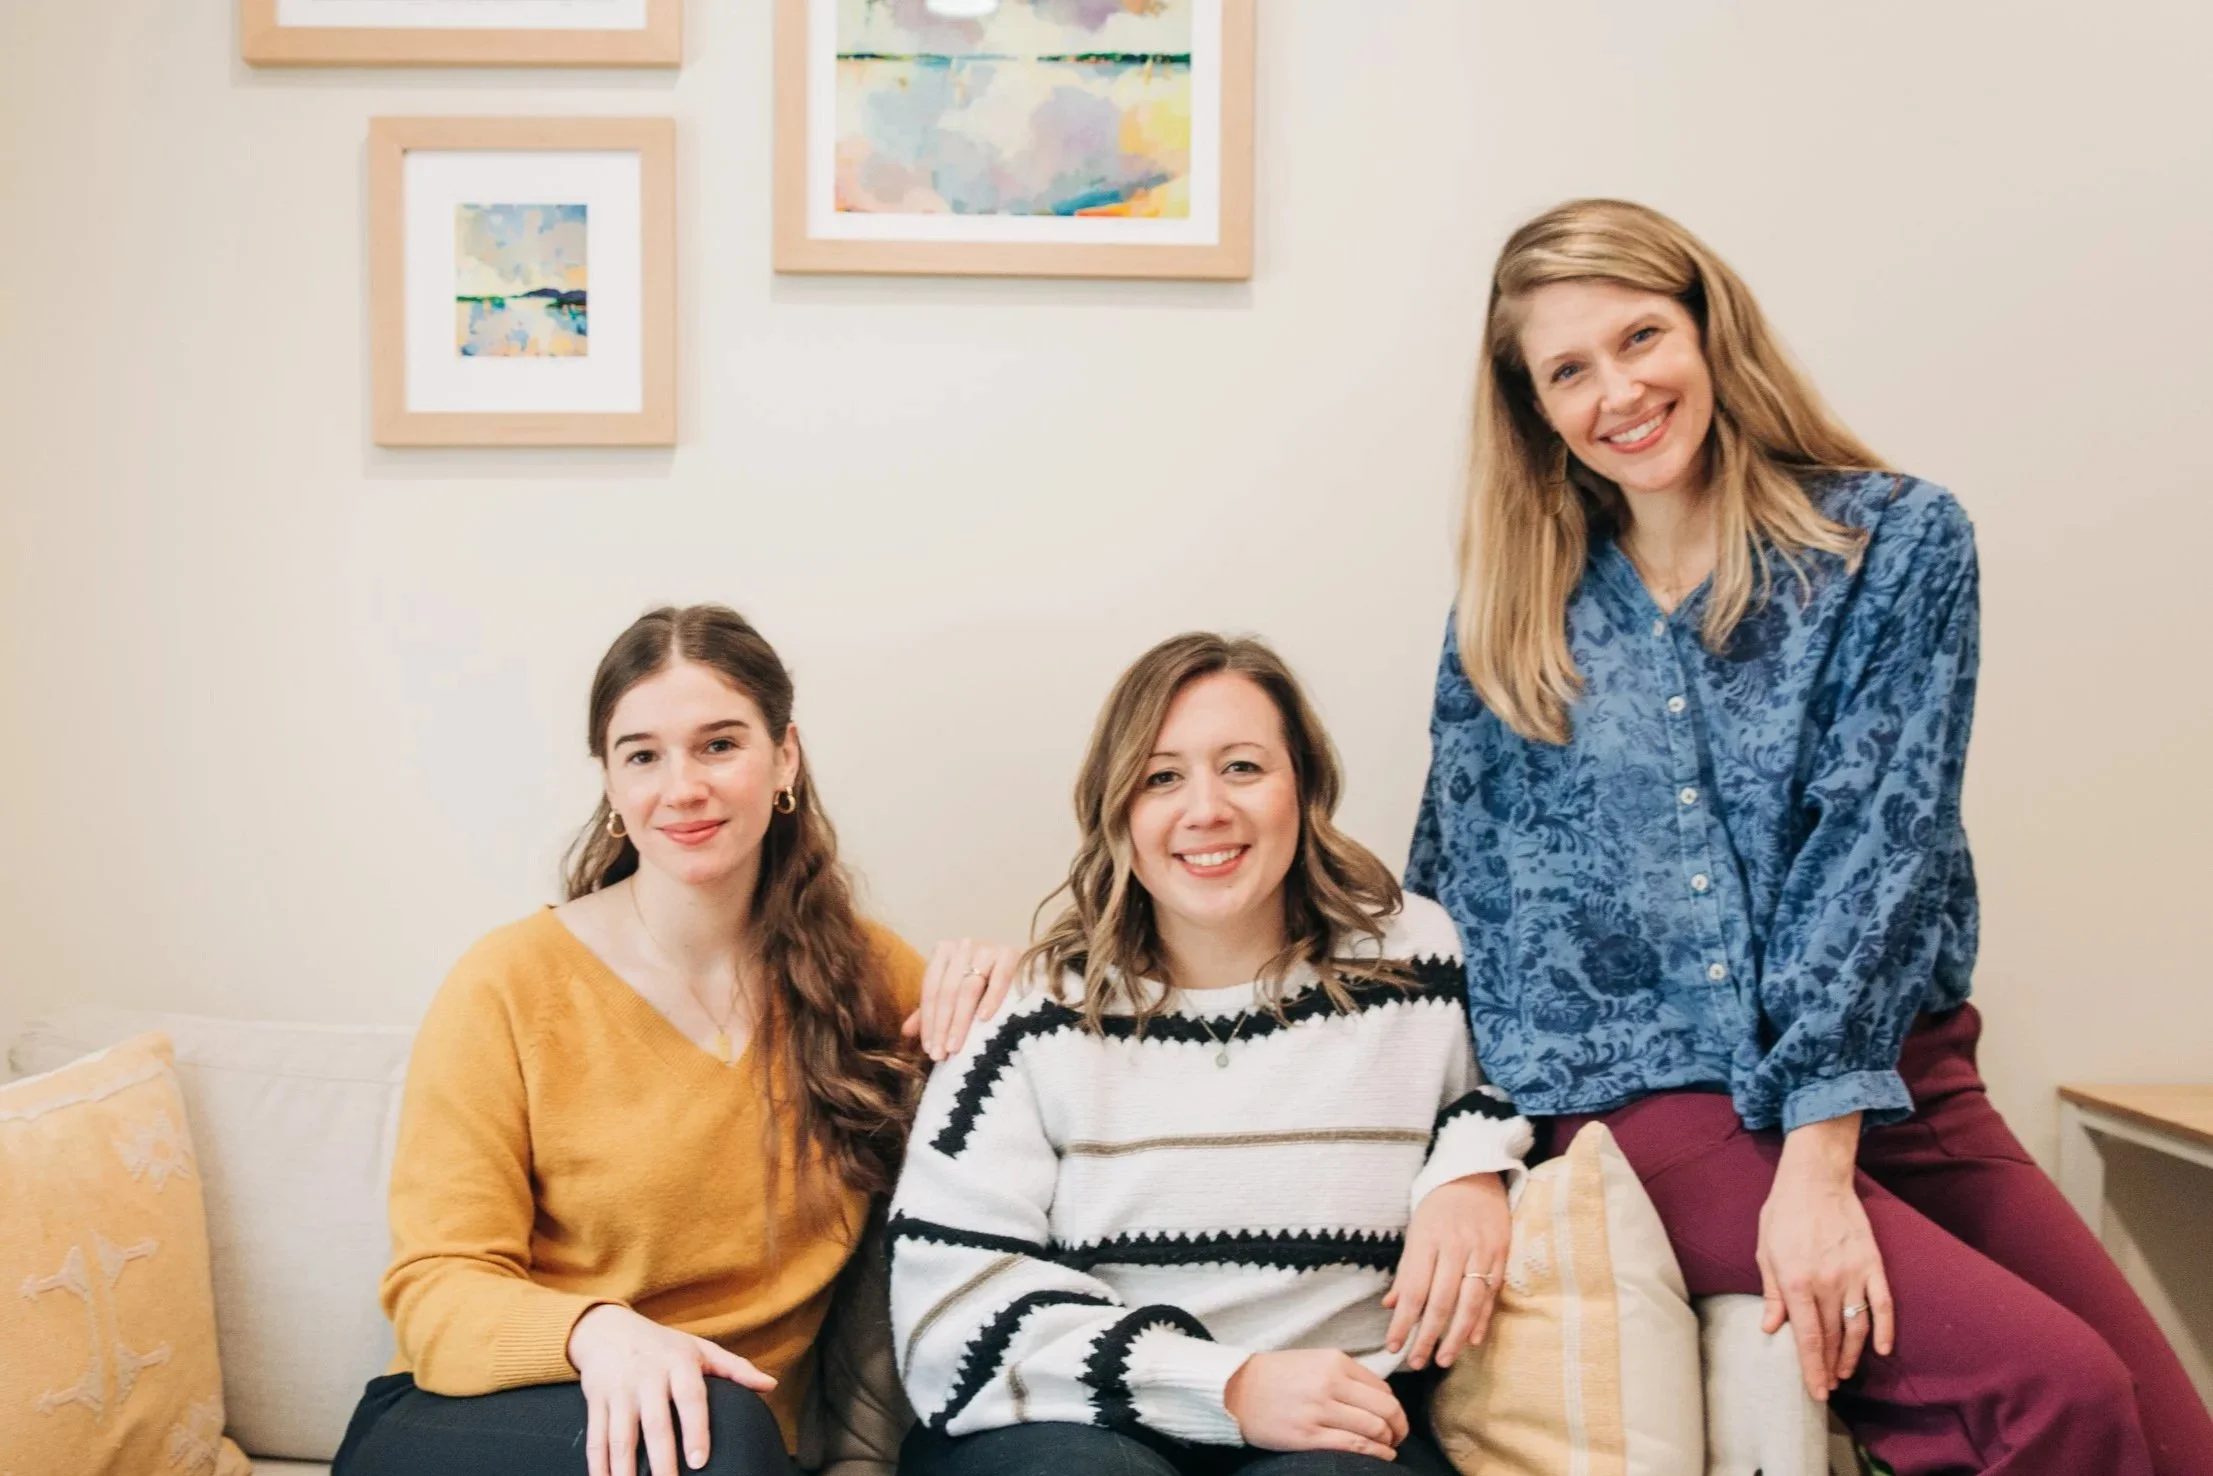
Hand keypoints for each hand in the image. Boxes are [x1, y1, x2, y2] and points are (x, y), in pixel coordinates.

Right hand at [567, 1303, 775, 1475]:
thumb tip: (771, 1385)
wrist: (606, 1328)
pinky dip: (598, 1465)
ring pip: (620, 1436)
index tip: (699, 1460)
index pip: (690, 1398)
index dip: (695, 1429)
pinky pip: (595, 1438)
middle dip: (661, 1459)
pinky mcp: (595, 1402)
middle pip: (654, 1423)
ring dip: (625, 1468)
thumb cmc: (662, 1345)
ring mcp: (618, 1390)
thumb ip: (735, 1369)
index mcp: (677, 1363)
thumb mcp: (699, 1348)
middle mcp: (646, 1376)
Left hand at [901, 938, 1019, 1060]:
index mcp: (944, 951)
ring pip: (968, 988)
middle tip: (940, 1054)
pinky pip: (999, 978)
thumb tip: (906, 1031)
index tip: (930, 1049)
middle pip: (946, 991)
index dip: (928, 1021)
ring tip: (955, 1046)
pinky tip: (984, 1019)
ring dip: (960, 1020)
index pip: (930, 989)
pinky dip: (991, 998)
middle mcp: (963, 945)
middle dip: (941, 1025)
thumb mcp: (956, 995)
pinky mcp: (1011, 953)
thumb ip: (931, 1010)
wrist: (1026, 967)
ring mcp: (988, 948)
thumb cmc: (986, 984)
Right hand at [1225, 1348, 1408, 1458]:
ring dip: (1389, 1441)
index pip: (1382, 1388)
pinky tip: (1381, 1456)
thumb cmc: (1274, 1377)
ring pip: (1375, 1428)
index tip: (1393, 1419)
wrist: (1234, 1390)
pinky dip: (1376, 1453)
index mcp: (1334, 1362)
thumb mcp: (1312, 1361)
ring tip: (1388, 1447)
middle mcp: (1331, 1383)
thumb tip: (1378, 1397)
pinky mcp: (1308, 1435)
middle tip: (1398, 1436)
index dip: (1394, 1407)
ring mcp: (1319, 1410)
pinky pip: (1355, 1445)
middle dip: (1399, 1426)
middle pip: (1386, 1408)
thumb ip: (1344, 1374)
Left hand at [1383, 1172, 1510, 1369]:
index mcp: (1427, 1240)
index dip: (1403, 1322)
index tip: (1393, 1347)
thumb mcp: (1416, 1232)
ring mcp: (1481, 1250)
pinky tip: (1471, 1340)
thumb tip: (1390, 1306)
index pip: (1414, 1289)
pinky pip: (1491, 1293)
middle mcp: (1455, 1246)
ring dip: (1455, 1335)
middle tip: (1417, 1362)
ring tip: (1444, 1360)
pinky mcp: (1502, 1253)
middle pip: (1441, 1300)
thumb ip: (1406, 1271)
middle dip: (1428, 1336)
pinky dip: (1482, 1319)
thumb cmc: (1438, 1208)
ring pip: (1469, 1301)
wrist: (1475, 1176)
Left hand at [1756, 1114, 1895, 1401]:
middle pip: (1832, 1338)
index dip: (1812, 1368)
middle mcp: (1827, 1283)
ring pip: (1857, 1328)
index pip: (1808, 1337)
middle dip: (1829, 1367)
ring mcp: (1854, 1275)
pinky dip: (1884, 1329)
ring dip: (1852, 1355)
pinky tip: (1882, 1349)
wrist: (1815, 1178)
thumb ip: (1772, 1292)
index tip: (1816, 1391)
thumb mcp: (1765, 1251)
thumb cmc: (1784, 1213)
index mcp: (1797, 1281)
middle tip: (1827, 1386)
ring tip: (1844, 1372)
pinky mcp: (1873, 1265)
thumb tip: (1772, 1328)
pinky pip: (1883, 1305)